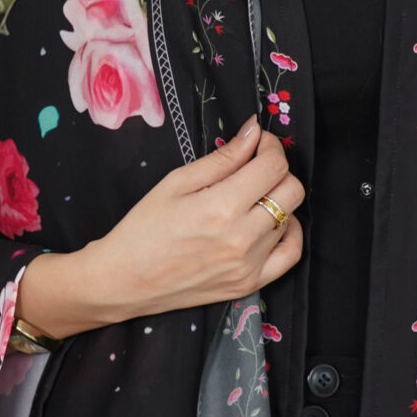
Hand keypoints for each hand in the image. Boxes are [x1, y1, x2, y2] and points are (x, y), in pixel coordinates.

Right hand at [16, 119, 303, 338]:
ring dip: (277, 200)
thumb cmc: (143, 228)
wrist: (124, 280)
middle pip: (291, 191)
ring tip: (252, 197)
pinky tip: (273, 223)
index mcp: (221, 207)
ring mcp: (249, 265)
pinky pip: (290, 255)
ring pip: (289, 218)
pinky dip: (289, 233)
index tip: (260, 143)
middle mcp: (242, 238)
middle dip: (278, 170)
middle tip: (256, 166)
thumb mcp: (177, 182)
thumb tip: (254, 132)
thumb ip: (222, 157)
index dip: (272, 147)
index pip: (274, 167)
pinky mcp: (249, 284)